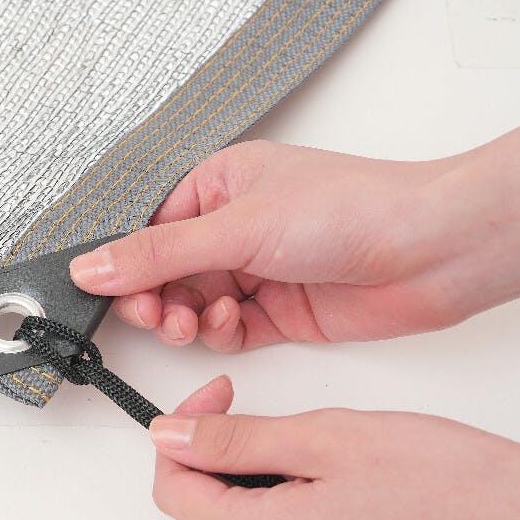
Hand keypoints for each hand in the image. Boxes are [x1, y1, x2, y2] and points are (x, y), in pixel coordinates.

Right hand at [70, 128, 519, 350]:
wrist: (429, 250)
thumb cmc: (348, 209)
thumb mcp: (234, 227)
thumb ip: (156, 254)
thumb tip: (90, 268)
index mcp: (217, 186)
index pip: (148, 229)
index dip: (124, 263)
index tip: (104, 290)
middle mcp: (231, 228)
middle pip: (164, 273)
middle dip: (153, 297)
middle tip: (152, 314)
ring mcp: (253, 272)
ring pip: (190, 306)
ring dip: (183, 319)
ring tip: (190, 321)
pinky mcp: (275, 312)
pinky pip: (224, 331)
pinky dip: (218, 333)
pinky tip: (230, 320)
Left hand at [152, 376, 519, 519]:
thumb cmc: (447, 485)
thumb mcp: (325, 438)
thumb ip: (234, 439)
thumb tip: (171, 435)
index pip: (174, 490)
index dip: (182, 434)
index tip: (214, 398)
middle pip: (208, 508)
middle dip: (225, 453)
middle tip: (275, 417)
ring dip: (260, 478)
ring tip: (322, 454)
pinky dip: (286, 505)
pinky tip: (332, 484)